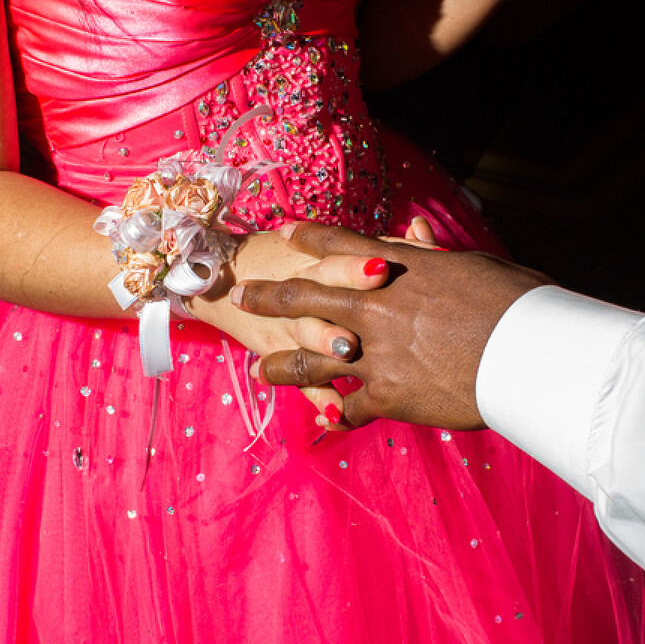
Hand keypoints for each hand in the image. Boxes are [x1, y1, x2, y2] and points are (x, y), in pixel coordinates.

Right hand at [185, 229, 385, 416]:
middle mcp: (309, 292)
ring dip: (328, 339)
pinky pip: (305, 382)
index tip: (386, 264)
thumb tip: (422, 229)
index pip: (346, 253)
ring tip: (346, 347)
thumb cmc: (288, 259)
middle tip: (377, 280)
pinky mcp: (281, 354)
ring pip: (311, 333)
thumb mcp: (324, 248)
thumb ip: (379, 243)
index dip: (363, 257)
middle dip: (350, 284)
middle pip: (328, 286)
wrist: (223, 273)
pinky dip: (321, 397)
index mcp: (324, 261)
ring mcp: (294, 326)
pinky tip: (337, 414)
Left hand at [231, 223, 552, 430]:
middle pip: (307, 297)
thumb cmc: (515, 301)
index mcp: (399, 269)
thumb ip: (431, 255)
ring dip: (281, 366)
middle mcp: (376, 307)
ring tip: (258, 371)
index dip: (308, 236)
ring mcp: (377, 353)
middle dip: (269, 297)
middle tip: (241, 296)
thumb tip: (412, 231)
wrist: (527, 352)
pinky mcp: (389, 394)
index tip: (284, 230)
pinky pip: (352, 408)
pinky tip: (328, 422)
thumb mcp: (472, 265)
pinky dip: (341, 416)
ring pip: (311, 359)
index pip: (341, 244)